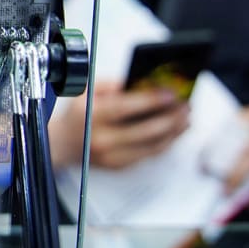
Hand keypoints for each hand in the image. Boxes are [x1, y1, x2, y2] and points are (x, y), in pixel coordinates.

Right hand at [49, 80, 189, 168]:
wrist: (62, 144)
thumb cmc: (78, 114)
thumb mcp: (88, 91)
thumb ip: (115, 85)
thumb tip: (146, 82)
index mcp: (92, 115)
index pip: (126, 107)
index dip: (151, 100)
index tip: (171, 93)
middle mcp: (101, 138)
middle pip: (145, 130)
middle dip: (171, 117)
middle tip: (186, 106)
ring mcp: (111, 156)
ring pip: (152, 145)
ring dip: (174, 131)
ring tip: (186, 118)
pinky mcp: (119, 165)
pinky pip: (149, 154)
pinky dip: (166, 142)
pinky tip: (175, 131)